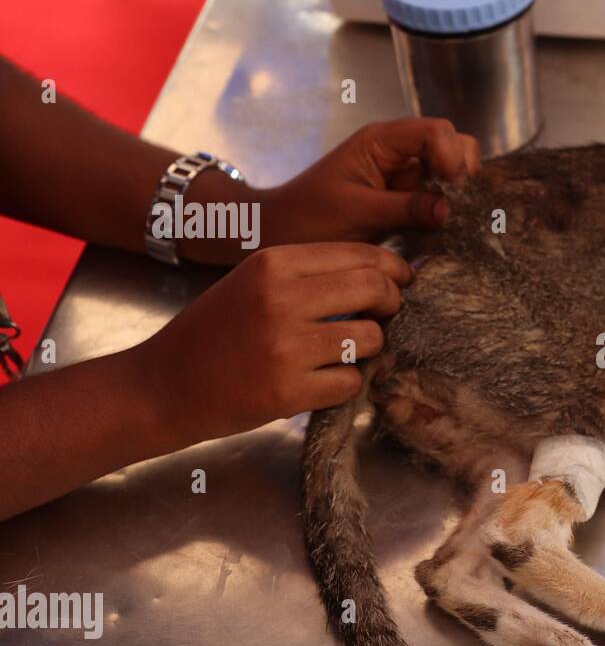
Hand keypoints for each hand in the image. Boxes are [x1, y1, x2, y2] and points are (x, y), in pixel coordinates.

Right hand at [137, 242, 412, 445]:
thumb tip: (382, 273)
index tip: (402, 281)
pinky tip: (322, 381)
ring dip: (369, 348)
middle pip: (375, 289)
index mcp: (273, 262)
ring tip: (344, 352)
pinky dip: (346, 384)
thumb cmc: (214, 332)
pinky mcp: (289, 391)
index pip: (361, 254)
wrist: (161, 384)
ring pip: (371, 338)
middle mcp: (281, 298)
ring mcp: (286, 347)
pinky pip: (352, 382)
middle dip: (391, 303)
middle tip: (384, 316)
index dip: (392, 269)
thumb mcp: (254, 282)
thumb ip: (310, 274)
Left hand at [184, 118, 482, 263]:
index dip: (452, 155)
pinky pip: (435, 196)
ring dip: (453, 191)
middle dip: (460, 169)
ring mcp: (400, 174)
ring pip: (447, 169)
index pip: (435, 131)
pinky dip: (443, 208)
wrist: (275, 233)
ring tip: (445, 218)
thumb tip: (449, 209)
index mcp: (380, 142)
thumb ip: (405, 208)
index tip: (453, 187)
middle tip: (454, 202)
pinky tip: (437, 227)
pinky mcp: (401, 198)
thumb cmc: (306, 219)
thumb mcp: (357, 213)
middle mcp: (395, 152)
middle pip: (450, 142)